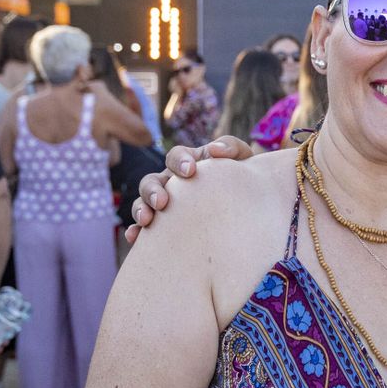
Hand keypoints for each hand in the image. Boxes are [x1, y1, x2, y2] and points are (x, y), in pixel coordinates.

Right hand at [123, 136, 254, 243]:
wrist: (250, 208)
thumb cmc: (243, 180)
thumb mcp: (242, 160)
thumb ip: (231, 148)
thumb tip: (214, 150)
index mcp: (188, 163)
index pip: (176, 156)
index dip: (180, 161)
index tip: (191, 171)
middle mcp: (172, 184)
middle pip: (151, 181)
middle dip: (153, 190)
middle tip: (163, 202)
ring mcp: (165, 206)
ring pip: (143, 203)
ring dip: (141, 209)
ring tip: (146, 221)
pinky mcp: (162, 228)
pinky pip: (144, 231)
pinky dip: (136, 233)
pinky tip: (136, 239)